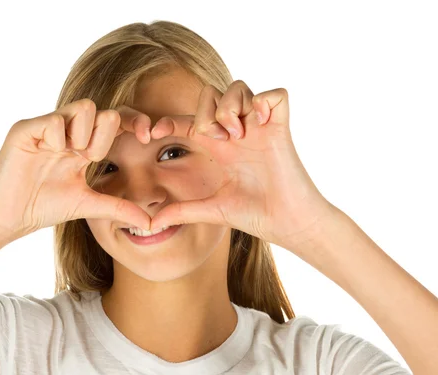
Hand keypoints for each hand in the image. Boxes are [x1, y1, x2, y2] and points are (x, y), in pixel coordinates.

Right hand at [0, 100, 152, 242]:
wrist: (10, 216)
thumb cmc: (45, 207)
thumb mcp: (89, 205)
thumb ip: (119, 208)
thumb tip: (152, 224)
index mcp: (84, 145)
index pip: (115, 121)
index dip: (135, 124)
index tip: (147, 138)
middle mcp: (68, 131)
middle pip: (103, 110)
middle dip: (104, 135)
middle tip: (90, 157)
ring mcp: (47, 127)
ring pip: (83, 107)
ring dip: (84, 134)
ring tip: (70, 155)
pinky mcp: (26, 129)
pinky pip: (54, 120)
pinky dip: (58, 138)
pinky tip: (49, 154)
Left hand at [148, 81, 335, 250]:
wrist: (287, 223)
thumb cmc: (255, 215)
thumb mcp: (211, 210)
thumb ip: (181, 211)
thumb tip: (150, 224)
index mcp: (220, 148)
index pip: (190, 121)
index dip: (170, 121)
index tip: (154, 133)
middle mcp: (238, 132)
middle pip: (212, 94)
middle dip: (206, 111)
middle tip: (216, 139)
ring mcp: (260, 127)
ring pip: (238, 87)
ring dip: (230, 107)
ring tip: (236, 134)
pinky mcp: (281, 126)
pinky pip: (275, 95)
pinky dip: (264, 101)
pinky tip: (260, 124)